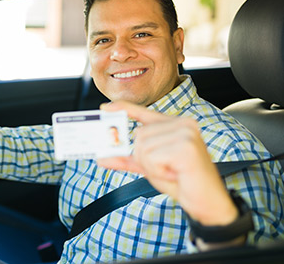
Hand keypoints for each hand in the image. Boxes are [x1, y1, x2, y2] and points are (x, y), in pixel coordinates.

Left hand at [96, 101, 237, 226]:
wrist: (207, 202)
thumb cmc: (181, 181)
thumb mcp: (149, 167)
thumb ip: (128, 159)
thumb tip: (103, 157)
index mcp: (175, 124)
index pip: (144, 112)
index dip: (123, 109)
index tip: (105, 108)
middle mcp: (183, 124)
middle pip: (139, 135)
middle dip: (144, 159)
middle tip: (165, 169)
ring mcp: (186, 133)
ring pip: (143, 147)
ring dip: (152, 166)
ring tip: (172, 171)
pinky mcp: (186, 147)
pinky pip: (152, 158)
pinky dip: (158, 171)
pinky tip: (175, 174)